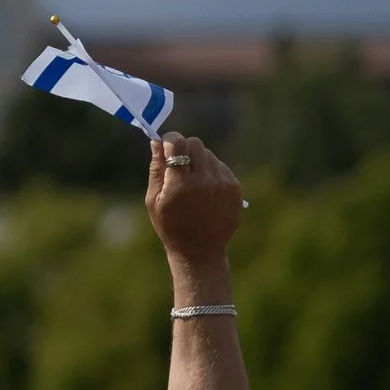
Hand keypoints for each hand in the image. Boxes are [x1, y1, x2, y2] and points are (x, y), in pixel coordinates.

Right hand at [144, 133, 243, 272]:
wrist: (200, 250)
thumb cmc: (170, 225)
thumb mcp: (154, 200)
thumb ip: (156, 169)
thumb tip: (156, 142)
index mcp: (180, 185)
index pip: (178, 143)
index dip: (170, 140)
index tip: (166, 146)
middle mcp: (203, 181)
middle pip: (195, 143)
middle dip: (184, 149)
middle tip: (179, 166)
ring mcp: (222, 183)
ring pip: (208, 154)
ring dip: (198, 162)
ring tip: (192, 184)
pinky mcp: (235, 187)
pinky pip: (220, 166)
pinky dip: (211, 173)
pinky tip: (205, 192)